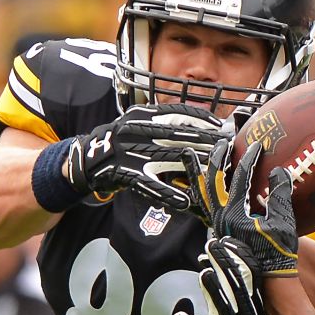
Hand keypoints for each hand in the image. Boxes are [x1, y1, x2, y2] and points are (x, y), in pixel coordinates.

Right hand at [65, 104, 228, 209]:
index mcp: (142, 114)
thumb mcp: (140, 124)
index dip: (204, 121)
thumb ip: (165, 123)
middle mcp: (135, 129)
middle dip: (206, 141)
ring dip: (195, 164)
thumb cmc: (123, 143)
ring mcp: (129, 151)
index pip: (179, 113)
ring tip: (216, 169)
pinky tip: (185, 201)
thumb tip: (202, 127)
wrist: (86, 159)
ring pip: (169, 157)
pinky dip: (168, 193)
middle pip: (179, 134)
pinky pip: (150, 184)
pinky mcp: (124, 174)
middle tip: (227, 148)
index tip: (223, 128)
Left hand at [171, 238, 291, 314]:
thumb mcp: (246, 305)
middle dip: (225, 266)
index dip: (239, 258)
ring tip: (205, 273)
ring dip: (214, 291)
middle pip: (236, 288)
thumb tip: (207, 259)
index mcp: (255, 305)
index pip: (251, 278)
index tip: (228, 240)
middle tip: (212, 246)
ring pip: (224, 309)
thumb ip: (229, 284)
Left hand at [185, 140, 298, 276]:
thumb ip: (281, 194)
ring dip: (198, 172)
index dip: (249, 159)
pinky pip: (203, 205)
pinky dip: (199, 191)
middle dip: (218, 158)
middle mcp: (221, 217)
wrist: (268, 279)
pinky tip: (200, 183)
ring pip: (201, 192)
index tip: (257, 145)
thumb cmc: (278, 253)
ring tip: (192, 155)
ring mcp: (217, 224)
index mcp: (235, 214)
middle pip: (213, 180)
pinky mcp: (219, 229)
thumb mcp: (284, 222)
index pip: (239, 178)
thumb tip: (279, 172)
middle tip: (223, 142)